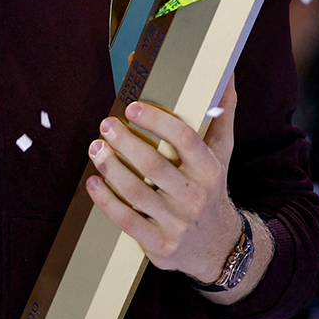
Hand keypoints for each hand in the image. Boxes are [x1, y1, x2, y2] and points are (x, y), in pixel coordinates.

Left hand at [85, 76, 242, 282]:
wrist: (217, 246)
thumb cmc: (211, 187)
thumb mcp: (221, 152)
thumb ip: (220, 112)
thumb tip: (225, 71)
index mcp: (210, 169)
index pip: (184, 139)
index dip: (156, 121)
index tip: (132, 107)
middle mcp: (195, 197)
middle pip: (154, 165)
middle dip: (126, 142)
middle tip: (106, 124)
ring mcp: (178, 224)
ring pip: (137, 193)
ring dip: (111, 168)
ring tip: (96, 148)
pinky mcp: (160, 245)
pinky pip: (127, 221)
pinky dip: (106, 201)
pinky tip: (93, 182)